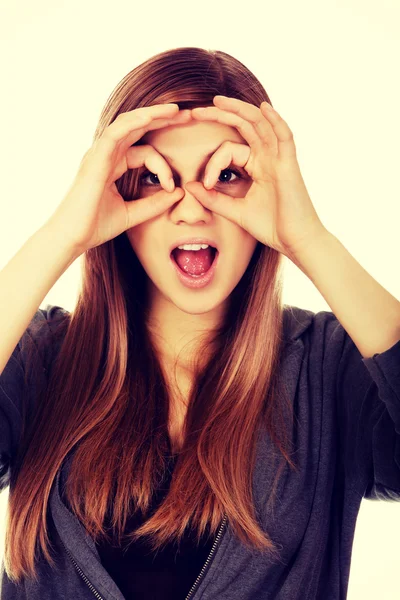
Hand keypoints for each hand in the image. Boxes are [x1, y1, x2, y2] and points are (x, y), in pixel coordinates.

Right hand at [44, 105, 189, 254]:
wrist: (72, 237)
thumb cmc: (95, 226)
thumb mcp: (133, 214)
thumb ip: (154, 204)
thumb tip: (179, 193)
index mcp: (113, 165)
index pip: (144, 152)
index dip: (163, 166)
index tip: (173, 187)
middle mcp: (106, 155)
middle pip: (137, 128)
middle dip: (162, 120)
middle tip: (187, 115)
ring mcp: (99, 154)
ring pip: (128, 124)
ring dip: (152, 114)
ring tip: (175, 110)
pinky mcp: (95, 158)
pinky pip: (115, 132)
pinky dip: (133, 123)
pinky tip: (151, 117)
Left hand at [186, 96, 326, 257]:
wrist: (295, 242)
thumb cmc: (271, 227)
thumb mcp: (235, 211)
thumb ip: (213, 198)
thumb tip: (189, 186)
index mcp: (257, 166)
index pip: (229, 149)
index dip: (212, 163)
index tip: (203, 183)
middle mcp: (268, 157)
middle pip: (244, 126)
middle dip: (220, 116)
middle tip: (195, 111)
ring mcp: (279, 159)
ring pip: (260, 124)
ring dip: (240, 110)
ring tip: (218, 100)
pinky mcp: (289, 165)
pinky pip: (285, 136)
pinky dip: (276, 120)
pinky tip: (264, 107)